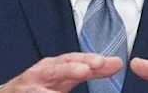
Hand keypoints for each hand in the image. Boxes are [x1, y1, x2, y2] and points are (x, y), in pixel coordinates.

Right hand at [0, 52, 122, 92]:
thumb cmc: (43, 85)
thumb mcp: (67, 76)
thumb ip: (92, 71)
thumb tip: (117, 63)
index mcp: (55, 65)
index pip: (73, 59)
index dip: (88, 60)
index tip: (105, 62)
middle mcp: (41, 74)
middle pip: (57, 69)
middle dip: (71, 68)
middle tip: (86, 70)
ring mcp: (30, 88)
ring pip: (41, 88)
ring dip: (54, 85)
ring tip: (69, 81)